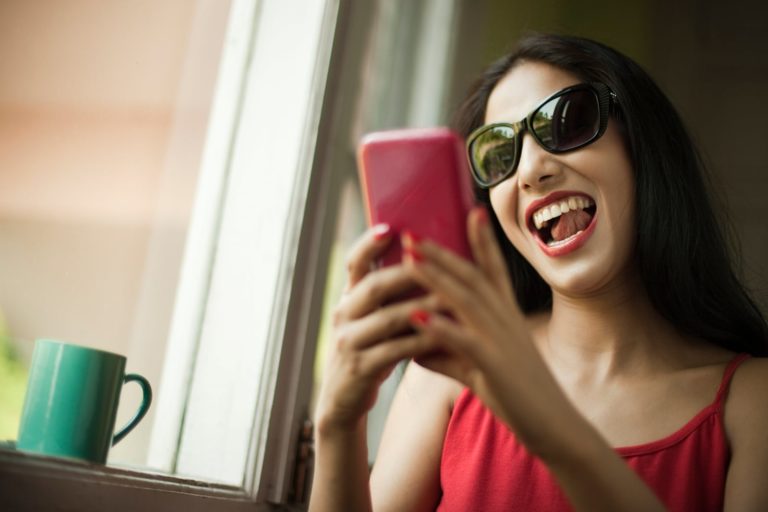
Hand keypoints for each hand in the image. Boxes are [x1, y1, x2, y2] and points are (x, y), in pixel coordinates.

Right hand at [314, 224, 439, 435]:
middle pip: (373, 286)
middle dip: (406, 272)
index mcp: (349, 299)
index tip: (390, 227)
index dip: (369, 244)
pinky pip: (393, 351)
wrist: (343, 402)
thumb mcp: (371, 321)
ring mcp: (348, 342)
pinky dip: (419, 342)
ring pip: (387, 319)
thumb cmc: (370, 353)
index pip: (354, 263)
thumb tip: (428, 260)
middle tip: (436, 260)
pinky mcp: (359, 369)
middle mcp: (344, 315)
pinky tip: (442, 336)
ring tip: (450, 297)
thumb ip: (389, 297)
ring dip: (421, 306)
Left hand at [403, 207, 567, 452]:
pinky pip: (464, 342)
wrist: (553, 427)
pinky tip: (415, 318)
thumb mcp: (480, 370)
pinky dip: (439, 328)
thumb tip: (415, 350)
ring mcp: (501, 341)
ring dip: (435, 279)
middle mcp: (505, 321)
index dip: (483, 240)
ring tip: (408, 261)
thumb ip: (448, 356)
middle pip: (471, 277)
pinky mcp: (495, 366)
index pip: (493, 270)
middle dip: (441, 254)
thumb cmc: (518, 395)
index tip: (472, 210)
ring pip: (465, 301)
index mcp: (506, 317)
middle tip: (412, 232)